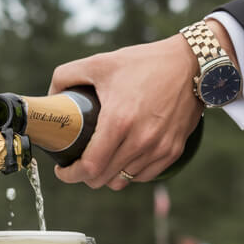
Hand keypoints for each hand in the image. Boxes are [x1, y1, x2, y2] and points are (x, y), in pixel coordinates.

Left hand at [48, 36, 202, 190]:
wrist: (192, 64)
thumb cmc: (144, 63)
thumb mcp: (101, 62)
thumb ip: (67, 75)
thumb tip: (51, 97)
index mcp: (119, 121)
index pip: (89, 167)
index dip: (71, 175)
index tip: (62, 171)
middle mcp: (140, 140)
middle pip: (103, 179)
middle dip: (86, 175)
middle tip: (80, 163)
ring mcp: (159, 149)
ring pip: (123, 180)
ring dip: (108, 175)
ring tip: (103, 160)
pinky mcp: (173, 151)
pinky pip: (143, 176)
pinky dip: (130, 172)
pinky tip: (124, 158)